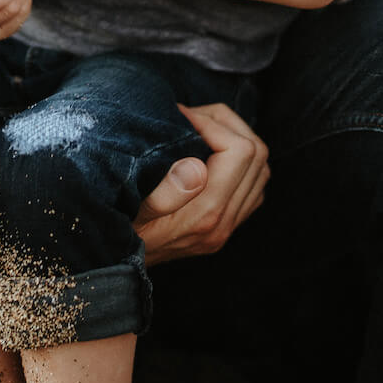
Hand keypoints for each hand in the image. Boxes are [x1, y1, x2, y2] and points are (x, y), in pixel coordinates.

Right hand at [134, 102, 269, 265]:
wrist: (121, 266)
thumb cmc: (123, 232)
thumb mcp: (134, 212)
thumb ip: (166, 193)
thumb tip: (197, 166)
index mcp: (206, 214)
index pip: (239, 151)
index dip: (215, 124)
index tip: (184, 117)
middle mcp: (225, 221)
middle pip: (257, 154)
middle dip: (228, 124)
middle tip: (194, 116)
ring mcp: (229, 226)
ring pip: (261, 168)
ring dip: (238, 139)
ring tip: (203, 128)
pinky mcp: (227, 226)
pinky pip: (254, 185)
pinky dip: (242, 162)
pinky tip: (213, 154)